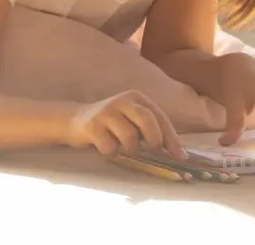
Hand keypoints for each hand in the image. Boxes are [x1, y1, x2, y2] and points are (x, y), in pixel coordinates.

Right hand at [65, 90, 182, 158]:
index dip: (172, 138)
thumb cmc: (111, 124)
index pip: (159, 117)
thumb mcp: (132, 119)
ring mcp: (105, 112)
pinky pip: (111, 147)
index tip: (180, 156)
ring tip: (121, 147)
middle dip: (154, 140)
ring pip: (129, 137)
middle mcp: (121, 101)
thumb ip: (151, 129)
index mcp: (135, 97)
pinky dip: (112, 153)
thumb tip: (178, 153)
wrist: (74, 120)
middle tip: (151, 150)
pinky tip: (106, 148)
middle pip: (147, 120)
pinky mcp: (92, 126)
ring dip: (129, 149)